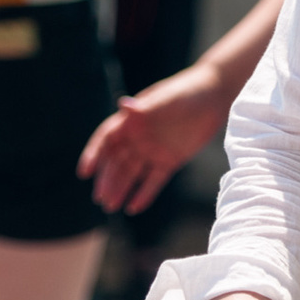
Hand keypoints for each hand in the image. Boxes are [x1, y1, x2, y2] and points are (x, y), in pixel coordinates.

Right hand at [78, 61, 234, 212]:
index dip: (94, 155)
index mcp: (132, 120)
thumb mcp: (166, 98)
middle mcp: (139, 137)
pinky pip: (154, 181)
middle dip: (107, 180)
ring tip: (111, 207)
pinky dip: (144, 194)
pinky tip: (134, 208)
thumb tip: (123, 105)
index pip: (106, 139)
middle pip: (117, 161)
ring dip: (121, 189)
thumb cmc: (187, 91)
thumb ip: (145, 106)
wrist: (214, 96)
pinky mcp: (170, 160)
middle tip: (100, 198)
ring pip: (132, 174)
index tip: (85, 172)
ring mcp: (153, 150)